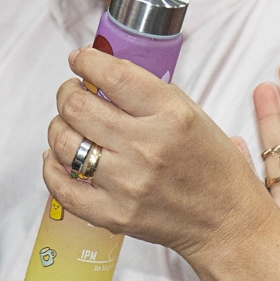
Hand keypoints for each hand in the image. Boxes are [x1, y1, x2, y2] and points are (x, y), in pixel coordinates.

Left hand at [41, 47, 275, 262]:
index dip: (86, 61)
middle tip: (72, 93)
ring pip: (64, 142)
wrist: (226, 220)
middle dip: (67, 93)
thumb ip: (146, 93)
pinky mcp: (113, 214)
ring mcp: (127, 183)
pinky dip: (52, 167)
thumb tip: (100, 73)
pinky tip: (60, 158)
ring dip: (58, 127)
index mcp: (171, 115)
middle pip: (77, 107)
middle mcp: (146, 146)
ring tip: (69, 126)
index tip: (79, 60)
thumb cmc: (212, 165)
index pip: (112, 75)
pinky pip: (62, 187)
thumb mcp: (191, 113)